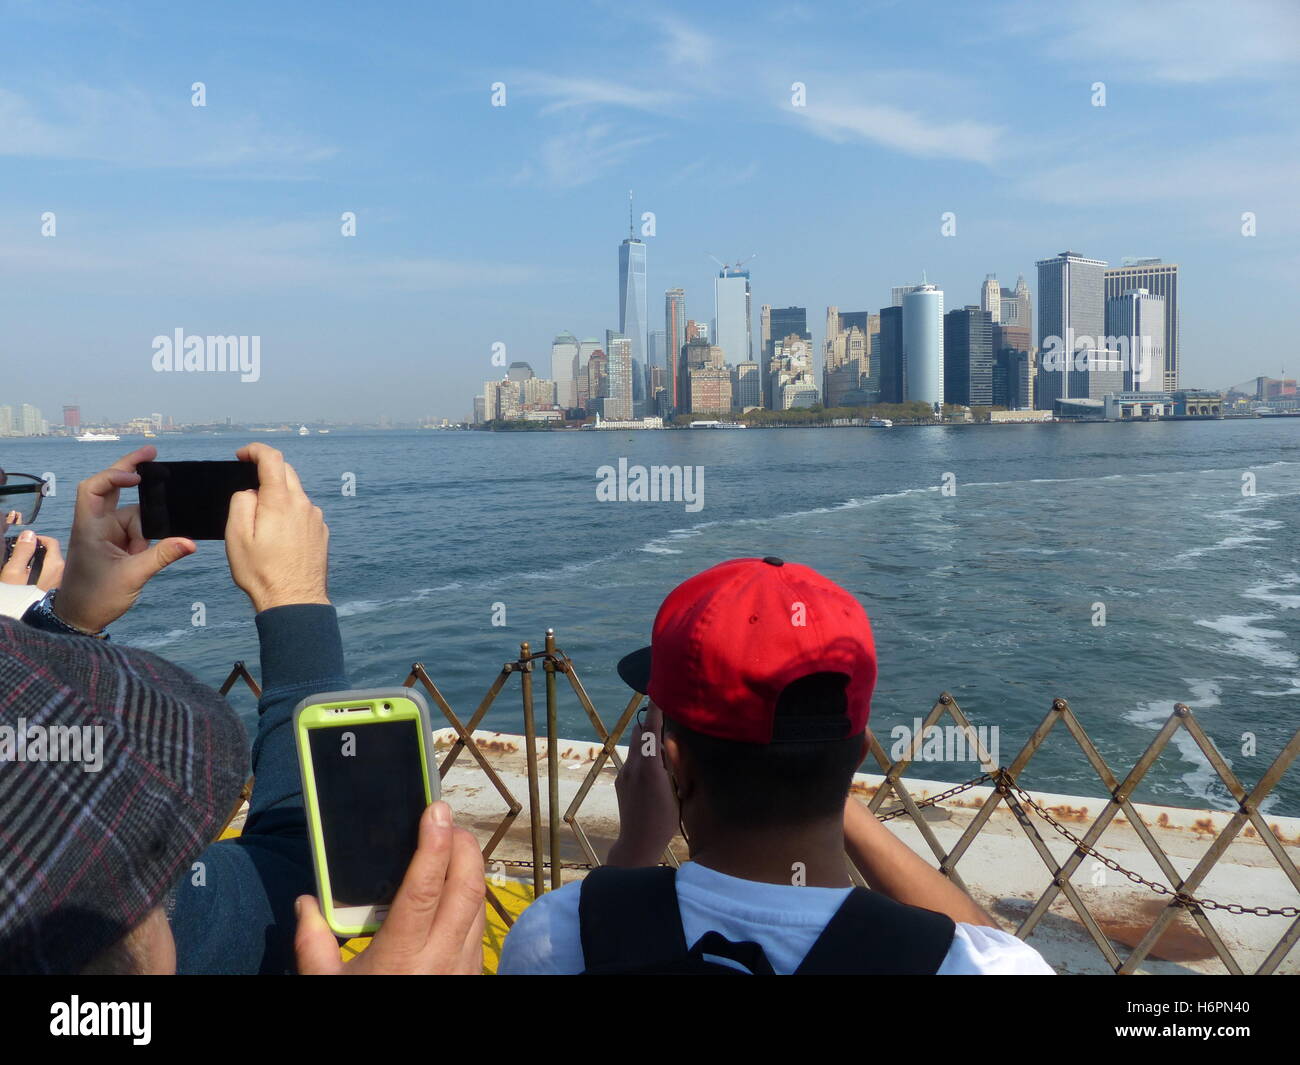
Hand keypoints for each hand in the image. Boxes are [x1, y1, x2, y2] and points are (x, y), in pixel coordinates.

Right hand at [1, 530, 64, 589]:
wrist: (21, 616)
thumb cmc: (17, 595)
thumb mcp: (14, 570)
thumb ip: (22, 550)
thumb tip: (29, 534)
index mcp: (55, 565)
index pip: (52, 542)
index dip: (37, 539)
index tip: (24, 542)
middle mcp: (61, 572)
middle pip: (51, 552)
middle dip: (35, 550)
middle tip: (19, 553)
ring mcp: (58, 581)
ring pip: (49, 563)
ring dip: (36, 560)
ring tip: (20, 564)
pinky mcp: (53, 588)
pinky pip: (47, 573)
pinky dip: (38, 570)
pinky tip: (25, 575)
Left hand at [55, 446, 194, 632]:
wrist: (81, 617)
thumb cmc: (96, 597)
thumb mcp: (132, 576)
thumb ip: (162, 556)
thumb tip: (191, 542)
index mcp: (91, 528)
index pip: (94, 488)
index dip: (114, 476)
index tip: (139, 477)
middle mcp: (98, 525)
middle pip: (112, 488)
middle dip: (131, 471)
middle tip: (153, 452)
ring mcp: (108, 534)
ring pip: (135, 516)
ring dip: (146, 531)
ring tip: (141, 556)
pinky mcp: (117, 544)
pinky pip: (138, 530)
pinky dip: (148, 537)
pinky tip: (149, 549)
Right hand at [225, 443, 328, 612]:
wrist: (295, 600)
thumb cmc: (261, 572)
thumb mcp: (237, 536)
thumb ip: (242, 503)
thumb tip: (252, 491)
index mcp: (281, 501)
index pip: (272, 459)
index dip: (255, 450)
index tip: (242, 455)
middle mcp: (303, 505)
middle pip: (286, 473)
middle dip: (266, 471)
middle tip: (248, 485)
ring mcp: (316, 519)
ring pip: (296, 495)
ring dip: (278, 496)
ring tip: (261, 523)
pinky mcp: (322, 533)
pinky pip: (303, 513)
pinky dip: (290, 514)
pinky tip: (279, 537)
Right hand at [294, 802, 485, 974]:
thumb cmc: (353, 1019)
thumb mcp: (324, 989)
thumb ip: (312, 945)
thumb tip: (305, 903)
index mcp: (401, 959)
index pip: (427, 890)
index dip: (434, 845)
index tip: (437, 810)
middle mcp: (441, 961)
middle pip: (468, 889)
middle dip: (464, 846)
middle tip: (448, 820)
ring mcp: (464, 970)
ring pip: (480, 907)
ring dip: (471, 871)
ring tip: (453, 845)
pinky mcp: (473, 977)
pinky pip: (479, 929)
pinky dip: (471, 901)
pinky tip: (455, 890)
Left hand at [608, 701, 678, 866]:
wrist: (637, 843)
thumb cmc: (664, 821)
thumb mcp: (676, 792)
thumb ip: (673, 766)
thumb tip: (669, 744)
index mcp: (650, 768)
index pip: (651, 731)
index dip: (656, 711)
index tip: (659, 693)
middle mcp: (633, 766)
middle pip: (639, 733)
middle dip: (651, 722)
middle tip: (666, 714)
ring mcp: (624, 773)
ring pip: (635, 746)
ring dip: (647, 739)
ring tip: (662, 741)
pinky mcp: (621, 781)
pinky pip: (633, 759)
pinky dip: (643, 754)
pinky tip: (654, 764)